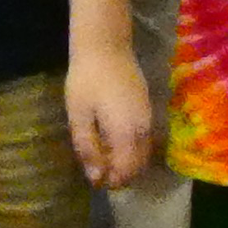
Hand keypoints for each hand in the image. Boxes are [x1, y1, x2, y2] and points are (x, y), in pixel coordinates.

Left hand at [64, 37, 153, 189]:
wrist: (106, 46)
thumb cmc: (86, 80)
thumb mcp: (79, 116)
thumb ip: (88, 148)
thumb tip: (96, 178)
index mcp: (127, 134)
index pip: (126, 171)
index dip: (112, 181)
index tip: (94, 181)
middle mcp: (144, 130)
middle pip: (138, 166)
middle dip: (120, 174)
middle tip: (96, 170)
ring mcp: (149, 119)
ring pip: (143, 154)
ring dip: (125, 162)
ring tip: (102, 157)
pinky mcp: (148, 110)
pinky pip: (143, 140)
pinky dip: (130, 149)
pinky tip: (111, 141)